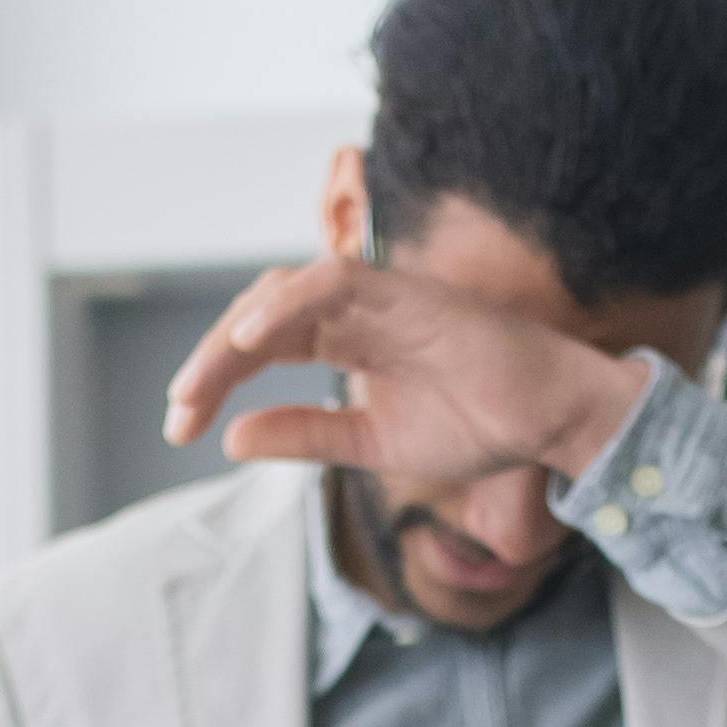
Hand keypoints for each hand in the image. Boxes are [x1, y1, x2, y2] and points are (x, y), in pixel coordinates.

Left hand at [160, 250, 642, 485]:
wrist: (551, 421)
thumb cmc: (480, 424)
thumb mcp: (371, 444)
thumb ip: (305, 437)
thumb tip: (230, 437)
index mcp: (344, 341)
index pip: (260, 346)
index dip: (213, 381)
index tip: (179, 427)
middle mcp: (353, 311)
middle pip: (258, 317)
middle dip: (208, 363)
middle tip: (175, 413)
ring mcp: (378, 297)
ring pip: (282, 294)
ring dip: (231, 338)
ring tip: (195, 384)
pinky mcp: (405, 293)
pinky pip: (332, 282)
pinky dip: (285, 304)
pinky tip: (247, 341)